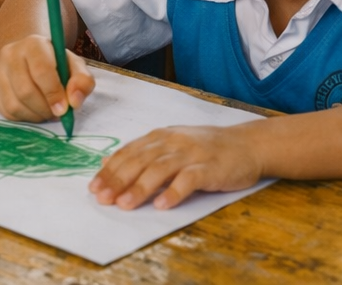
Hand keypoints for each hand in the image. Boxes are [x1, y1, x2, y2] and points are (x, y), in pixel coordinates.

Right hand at [0, 34, 96, 121]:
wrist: (29, 58)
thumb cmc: (56, 63)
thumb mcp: (74, 66)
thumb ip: (82, 81)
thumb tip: (74, 101)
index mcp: (34, 44)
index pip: (41, 70)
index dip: (53, 93)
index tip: (64, 109)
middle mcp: (10, 53)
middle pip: (25, 90)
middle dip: (44, 108)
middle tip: (56, 113)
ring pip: (14, 104)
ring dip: (34, 116)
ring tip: (46, 112)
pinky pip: (5, 112)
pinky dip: (23, 118)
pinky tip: (33, 111)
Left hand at [90, 124, 263, 209]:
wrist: (247, 145)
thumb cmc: (205, 148)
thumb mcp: (170, 143)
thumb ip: (141, 152)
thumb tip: (108, 162)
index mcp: (159, 137)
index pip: (128, 153)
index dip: (109, 170)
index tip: (94, 187)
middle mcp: (171, 142)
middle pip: (139, 161)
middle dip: (118, 180)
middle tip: (103, 198)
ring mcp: (191, 154)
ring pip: (159, 170)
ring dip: (140, 188)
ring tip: (125, 205)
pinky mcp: (210, 168)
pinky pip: (189, 180)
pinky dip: (174, 192)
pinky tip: (162, 205)